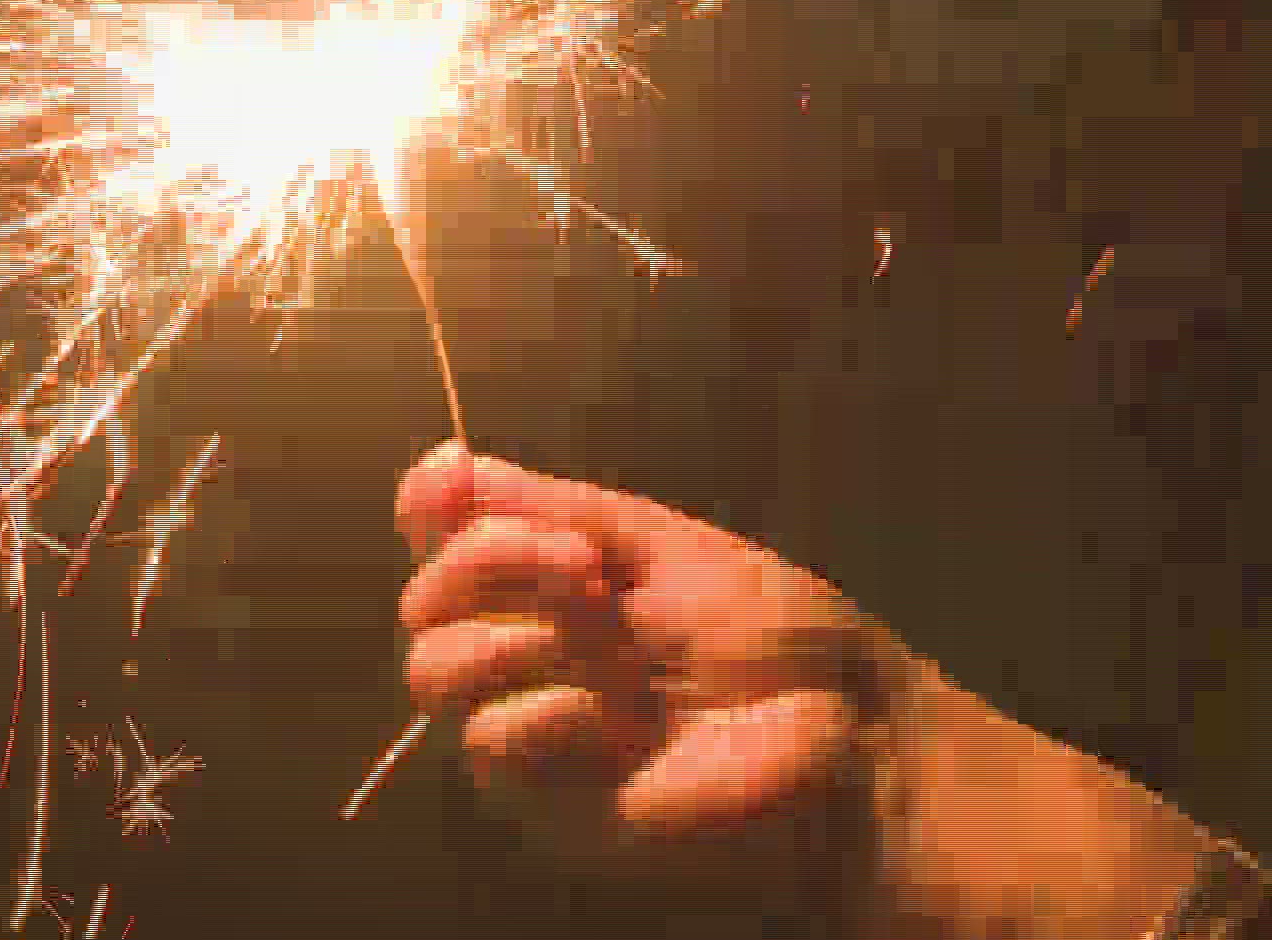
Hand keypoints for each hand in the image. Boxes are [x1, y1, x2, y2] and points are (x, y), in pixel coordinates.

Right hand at [394, 440, 872, 870]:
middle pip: (425, 601)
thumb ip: (554, 508)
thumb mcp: (666, 546)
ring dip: (515, 635)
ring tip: (603, 631)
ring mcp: (538, 730)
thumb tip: (453, 466)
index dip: (430, 508)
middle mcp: (535, 654)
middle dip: (487, 560)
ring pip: (436, 670)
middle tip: (579, 561)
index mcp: (560, 587)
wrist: (847, 734)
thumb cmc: (780, 637)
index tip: (450, 477)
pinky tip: (619, 719)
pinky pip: (491, 741)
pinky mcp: (547, 806)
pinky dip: (551, 713)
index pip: (445, 542)